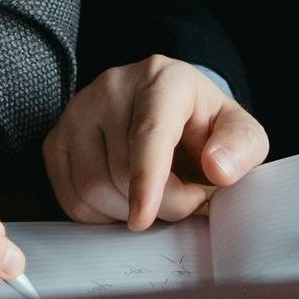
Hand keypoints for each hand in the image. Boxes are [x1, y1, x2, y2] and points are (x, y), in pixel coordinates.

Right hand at [44, 56, 267, 228]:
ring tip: (152, 198)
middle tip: (182, 201)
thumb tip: (217, 168)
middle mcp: (113, 85)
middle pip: (119, 171)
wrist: (170, 113)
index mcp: (163, 79)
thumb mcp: (241, 133)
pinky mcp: (57, 137)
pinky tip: (122, 201)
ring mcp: (78, 109)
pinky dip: (97, 215)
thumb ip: (242, 147)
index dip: (146, 181)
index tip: (142, 219)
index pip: (148, 133)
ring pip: (89, 186)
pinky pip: (69, 196)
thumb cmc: (205, 126)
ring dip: (124, 212)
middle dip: (155, 206)